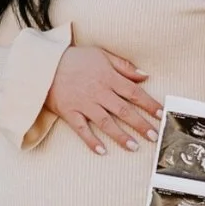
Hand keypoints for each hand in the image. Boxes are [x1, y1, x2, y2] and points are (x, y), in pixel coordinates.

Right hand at [45, 46, 162, 153]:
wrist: (44, 63)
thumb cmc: (74, 58)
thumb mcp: (101, 54)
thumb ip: (124, 66)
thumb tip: (144, 75)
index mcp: (108, 77)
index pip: (134, 92)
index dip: (149, 104)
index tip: (161, 114)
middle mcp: (98, 92)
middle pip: (123, 110)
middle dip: (140, 124)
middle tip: (154, 136)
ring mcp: (83, 103)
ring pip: (106, 122)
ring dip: (120, 136)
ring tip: (134, 147)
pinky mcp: (69, 112)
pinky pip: (81, 129)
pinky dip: (91, 141)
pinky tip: (102, 151)